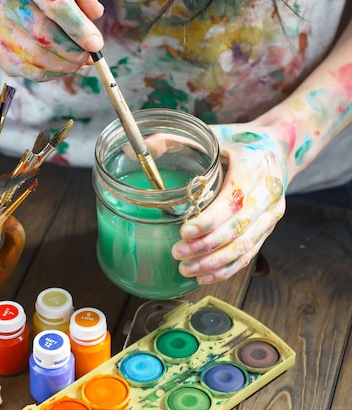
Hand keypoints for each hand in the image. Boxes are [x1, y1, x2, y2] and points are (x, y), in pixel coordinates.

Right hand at [0, 0, 103, 79]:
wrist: (8, 5)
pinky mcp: (0, 54)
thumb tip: (96, 11)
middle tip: (89, 56)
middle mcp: (5, 0)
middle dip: (72, 49)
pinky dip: (55, 73)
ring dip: (66, 64)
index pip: (53, 2)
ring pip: (37, 57)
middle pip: (42, 32)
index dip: (77, 25)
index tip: (96, 43)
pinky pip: (32, 72)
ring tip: (79, 61)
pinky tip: (64, 66)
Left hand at [171, 122, 287, 282]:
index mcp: (254, 164)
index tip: (184, 231)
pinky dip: (227, 268)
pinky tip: (205, 275)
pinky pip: (250, 253)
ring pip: (245, 245)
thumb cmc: (239, 141)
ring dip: (215, 262)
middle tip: (177, 253)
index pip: (234, 197)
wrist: (278, 147)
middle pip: (239, 227)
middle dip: (207, 245)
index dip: (210, 219)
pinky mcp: (269, 227)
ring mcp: (271, 212)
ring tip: (185, 268)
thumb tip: (129, 149)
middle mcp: (268, 190)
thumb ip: (173, 140)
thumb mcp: (211, 134)